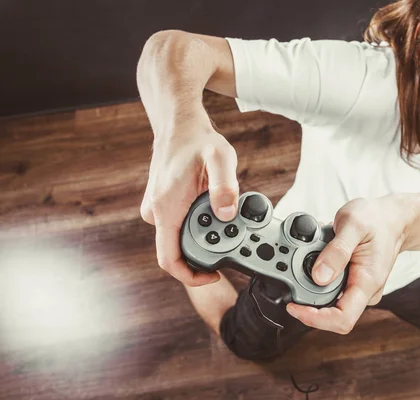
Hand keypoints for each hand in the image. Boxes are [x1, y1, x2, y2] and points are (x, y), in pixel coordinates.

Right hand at [140, 124, 239, 285]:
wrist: (178, 125)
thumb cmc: (198, 140)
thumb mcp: (220, 158)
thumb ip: (225, 187)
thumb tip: (227, 215)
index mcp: (166, 209)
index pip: (169, 260)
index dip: (190, 276)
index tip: (213, 275)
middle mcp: (156, 212)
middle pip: (179, 251)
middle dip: (206, 251)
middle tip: (232, 236)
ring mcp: (157, 210)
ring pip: (180, 238)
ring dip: (204, 236)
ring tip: (225, 219)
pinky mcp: (163, 206)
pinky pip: (179, 226)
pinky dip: (199, 225)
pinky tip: (213, 211)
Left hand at [286, 196, 411, 333]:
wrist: (394, 218)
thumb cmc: (377, 219)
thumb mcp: (353, 224)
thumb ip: (336, 251)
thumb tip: (318, 277)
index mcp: (367, 282)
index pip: (342, 319)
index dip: (315, 319)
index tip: (294, 307)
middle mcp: (364, 292)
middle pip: (329, 312)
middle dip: (307, 293)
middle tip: (294, 264)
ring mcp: (358, 288)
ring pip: (326, 299)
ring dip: (310, 280)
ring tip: (311, 250)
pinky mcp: (352, 282)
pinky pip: (329, 286)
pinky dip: (318, 272)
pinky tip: (319, 252)